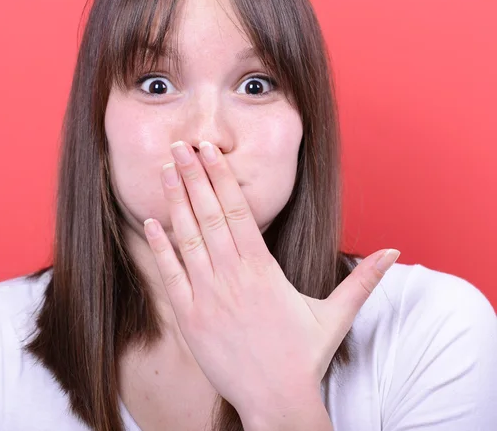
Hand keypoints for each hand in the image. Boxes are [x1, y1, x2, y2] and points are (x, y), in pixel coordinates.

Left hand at [143, 140, 398, 422]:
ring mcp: (208, 295)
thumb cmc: (304, 356)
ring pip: (187, 237)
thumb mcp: (336, 314)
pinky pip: (171, 275)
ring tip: (165, 170)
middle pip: (210, 214)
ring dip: (175, 201)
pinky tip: (151, 222)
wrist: (277, 402)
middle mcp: (233, 275)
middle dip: (193, 176)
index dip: (221, 176)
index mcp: (263, 268)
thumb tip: (395, 253)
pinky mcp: (190, 318)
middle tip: (180, 143)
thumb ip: (363, 279)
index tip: (209, 150)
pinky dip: (160, 247)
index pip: (239, 209)